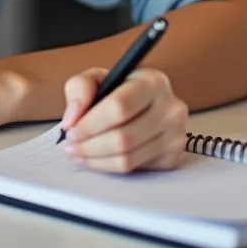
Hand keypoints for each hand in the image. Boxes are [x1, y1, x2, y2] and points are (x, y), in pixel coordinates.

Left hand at [60, 67, 187, 173]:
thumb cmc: (119, 90)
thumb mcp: (96, 78)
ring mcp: (175, 136)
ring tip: (79, 153)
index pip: (120, 106)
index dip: (90, 123)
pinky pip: (134, 169)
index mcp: (153, 81)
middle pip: (124, 137)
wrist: (144, 106)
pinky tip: (98, 157)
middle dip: (89, 145)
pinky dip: (109, 166)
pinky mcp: (172, 158)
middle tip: (71, 146)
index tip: (71, 130)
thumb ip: (79, 89)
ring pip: (128, 158)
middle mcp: (171, 108)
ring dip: (96, 159)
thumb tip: (72, 119)